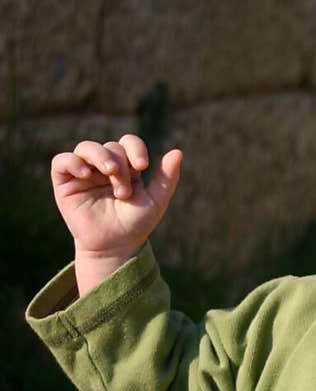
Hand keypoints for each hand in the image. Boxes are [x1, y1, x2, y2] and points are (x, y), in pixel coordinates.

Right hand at [50, 134, 181, 294]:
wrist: (114, 247)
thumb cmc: (135, 224)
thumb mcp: (155, 201)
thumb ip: (166, 177)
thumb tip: (178, 151)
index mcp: (126, 167)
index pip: (128, 143)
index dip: (135, 148)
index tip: (142, 166)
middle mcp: (103, 166)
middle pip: (110, 147)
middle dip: (120, 165)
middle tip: (124, 191)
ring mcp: (84, 173)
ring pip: (86, 148)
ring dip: (100, 156)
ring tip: (110, 173)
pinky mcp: (64, 183)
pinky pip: (62, 162)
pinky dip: (73, 162)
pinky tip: (85, 173)